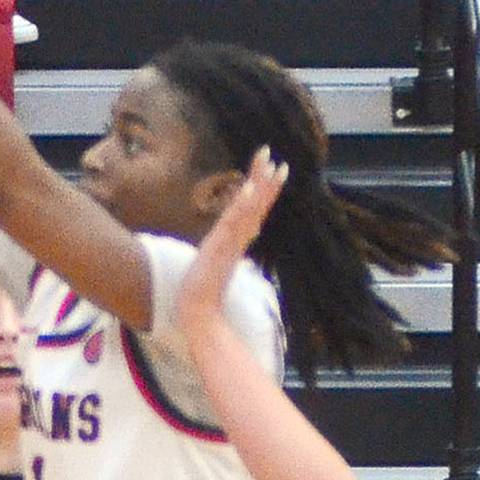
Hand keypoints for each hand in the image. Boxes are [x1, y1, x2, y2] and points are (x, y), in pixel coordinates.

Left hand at [176, 146, 287, 337]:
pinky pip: (234, 223)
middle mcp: (236, 241)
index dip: (263, 193)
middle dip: (266, 183)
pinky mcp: (221, 249)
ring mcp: (230, 244)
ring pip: (248, 211)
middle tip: (280, 162)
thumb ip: (225, 258)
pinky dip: (243, 205)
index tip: (275, 172)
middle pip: (255, 207)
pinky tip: (249, 188)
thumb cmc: (204, 297)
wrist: (198, 316)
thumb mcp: (213, 269)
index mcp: (234, 243)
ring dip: (260, 188)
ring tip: (272, 167)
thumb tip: (235, 253)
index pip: (252, 212)